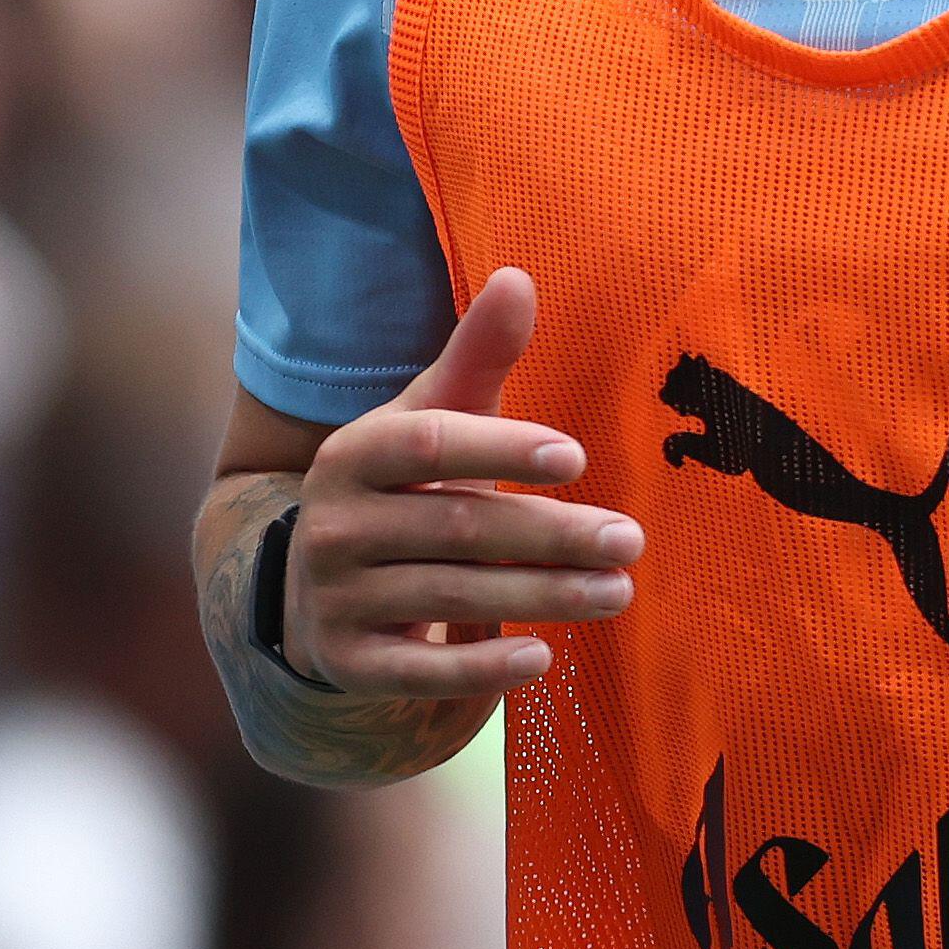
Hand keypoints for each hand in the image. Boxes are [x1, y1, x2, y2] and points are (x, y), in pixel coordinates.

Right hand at [286, 266, 638, 697]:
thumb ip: (477, 356)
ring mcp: (335, 598)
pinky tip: (544, 657)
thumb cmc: (403, 487)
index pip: (430, 445)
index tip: (576, 458)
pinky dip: (483, 669)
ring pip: (453, 598)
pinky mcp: (349, 662)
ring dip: (543, 597)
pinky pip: (421, 672)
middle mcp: (333, 525)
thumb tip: (519, 277)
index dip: (501, 448)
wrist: (318, 587)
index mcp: (354, 454)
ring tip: (618, 592)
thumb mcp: (431, 417)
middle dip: (553, 535)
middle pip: (459, 527)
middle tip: (630, 540)